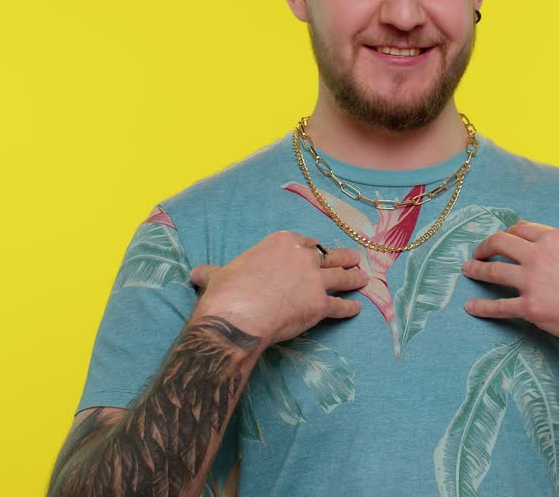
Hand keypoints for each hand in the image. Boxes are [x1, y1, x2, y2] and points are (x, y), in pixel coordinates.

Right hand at [189, 231, 367, 345]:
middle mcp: (303, 256)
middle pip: (329, 254)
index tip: (317, 252)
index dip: (313, 249)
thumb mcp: (217, 275)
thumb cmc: (227, 293)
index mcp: (281, 242)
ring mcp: (315, 280)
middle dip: (344, 256)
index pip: (305, 242)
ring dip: (355, 278)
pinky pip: (340, 305)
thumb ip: (212, 272)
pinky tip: (356, 309)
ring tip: (363, 278)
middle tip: (354, 258)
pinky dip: (349, 308)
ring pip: (342, 276)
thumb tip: (196, 273)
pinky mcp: (321, 305)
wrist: (238, 317)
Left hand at [462, 221, 558, 356]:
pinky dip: (482, 307)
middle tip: (478, 252)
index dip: (509, 232)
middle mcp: (538, 256)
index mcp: (556, 239)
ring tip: (467, 270)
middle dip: (485, 246)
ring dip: (476, 270)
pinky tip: (470, 307)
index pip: (522, 229)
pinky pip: (499, 306)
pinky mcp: (530, 308)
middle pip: (500, 243)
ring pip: (493, 271)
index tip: (503, 237)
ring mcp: (532, 281)